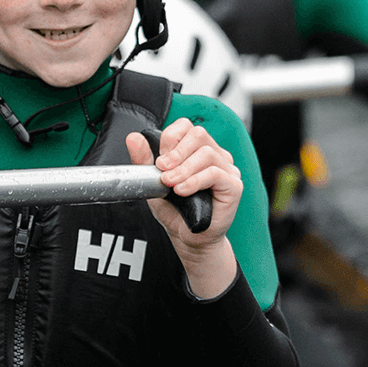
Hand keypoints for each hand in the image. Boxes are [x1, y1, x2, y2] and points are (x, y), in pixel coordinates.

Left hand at [126, 119, 240, 297]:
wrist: (188, 239)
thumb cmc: (175, 211)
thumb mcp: (154, 183)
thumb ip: (144, 160)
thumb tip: (133, 138)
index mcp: (198, 150)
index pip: (187, 127)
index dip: (171, 138)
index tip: (159, 160)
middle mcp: (216, 156)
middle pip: (198, 134)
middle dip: (176, 152)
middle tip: (163, 171)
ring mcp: (228, 170)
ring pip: (206, 153)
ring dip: (183, 169)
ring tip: (171, 185)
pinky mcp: (234, 186)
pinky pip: (215, 173)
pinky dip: (195, 180)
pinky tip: (182, 191)